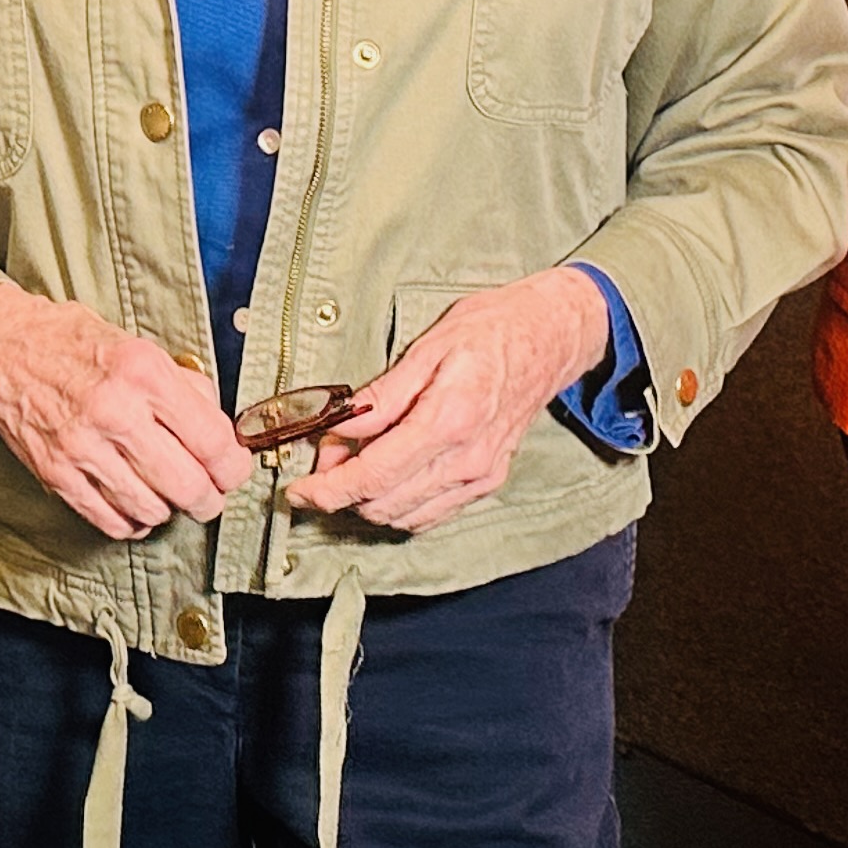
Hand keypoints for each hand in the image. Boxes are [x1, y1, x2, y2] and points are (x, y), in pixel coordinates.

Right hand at [0, 281, 254, 539]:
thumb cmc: (68, 342)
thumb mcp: (138, 345)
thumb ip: (182, 386)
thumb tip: (219, 429)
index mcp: (143, 372)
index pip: (211, 440)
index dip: (233, 465)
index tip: (234, 468)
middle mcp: (115, 411)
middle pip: (187, 486)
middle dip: (208, 498)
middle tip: (209, 493)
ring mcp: (83, 447)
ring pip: (152, 509)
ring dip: (168, 508)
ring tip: (165, 490)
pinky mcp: (57, 474)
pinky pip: (110, 520)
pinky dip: (132, 520)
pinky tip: (134, 502)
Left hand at [286, 267, 608, 534]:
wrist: (549, 336)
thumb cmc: (490, 330)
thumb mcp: (428, 348)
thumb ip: (382, 397)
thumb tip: (339, 428)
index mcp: (448, 420)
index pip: (374, 476)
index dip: (328, 490)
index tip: (299, 490)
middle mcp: (467, 459)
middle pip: (384, 505)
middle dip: (342, 491)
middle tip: (324, 457)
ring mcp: (480, 476)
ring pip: (404, 517)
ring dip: (368, 501)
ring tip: (352, 462)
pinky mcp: (487, 481)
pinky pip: (430, 513)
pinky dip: (398, 504)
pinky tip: (386, 475)